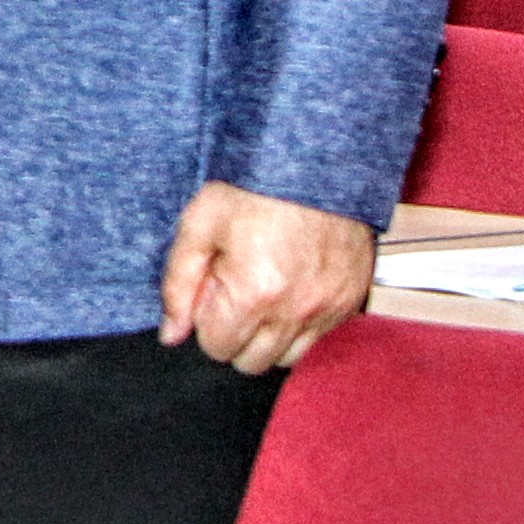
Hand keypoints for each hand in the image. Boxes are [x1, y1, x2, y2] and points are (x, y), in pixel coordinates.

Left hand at [157, 181, 373, 373]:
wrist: (314, 161)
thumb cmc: (251, 187)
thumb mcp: (199, 225)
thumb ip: (178, 285)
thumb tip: (171, 335)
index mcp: (254, 293)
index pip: (217, 347)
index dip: (205, 321)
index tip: (212, 288)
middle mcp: (297, 310)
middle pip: (252, 362)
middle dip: (234, 334)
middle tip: (233, 291)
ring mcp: (330, 308)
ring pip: (288, 358)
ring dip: (268, 336)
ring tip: (262, 291)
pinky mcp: (352, 300)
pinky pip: (319, 338)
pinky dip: (300, 325)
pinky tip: (290, 288)